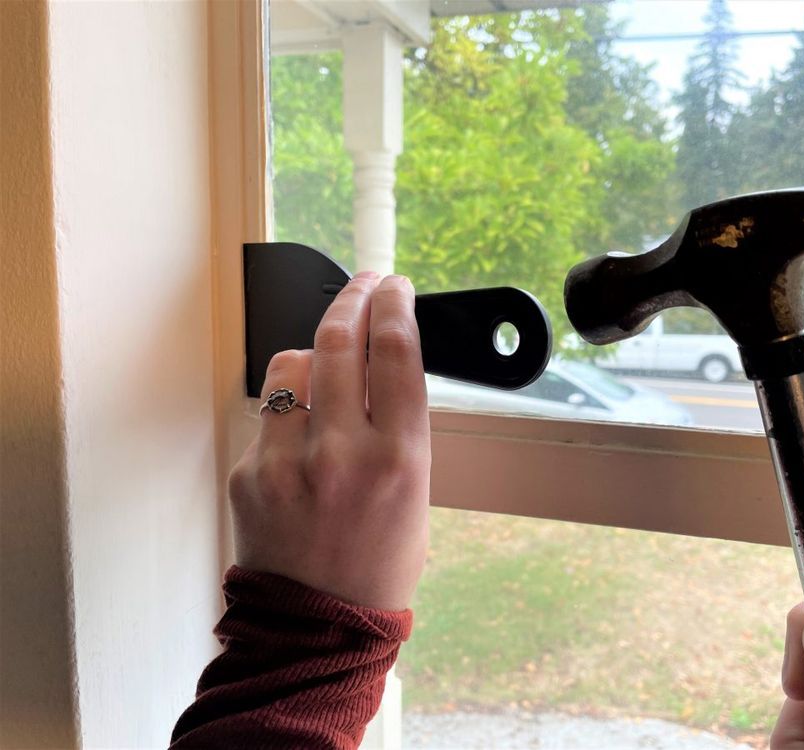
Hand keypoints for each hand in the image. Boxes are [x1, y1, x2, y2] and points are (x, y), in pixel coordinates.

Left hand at [228, 272, 430, 610]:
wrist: (321, 625)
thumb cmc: (379, 563)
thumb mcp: (416, 492)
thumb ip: (398, 427)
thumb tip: (379, 364)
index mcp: (400, 459)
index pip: (397, 352)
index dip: (395, 305)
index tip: (394, 287)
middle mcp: (344, 453)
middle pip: (340, 339)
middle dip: (353, 297)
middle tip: (362, 285)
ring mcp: (289, 462)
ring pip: (293, 365)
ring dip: (313, 353)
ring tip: (327, 368)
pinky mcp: (249, 473)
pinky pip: (269, 413)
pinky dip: (288, 410)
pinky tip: (300, 440)